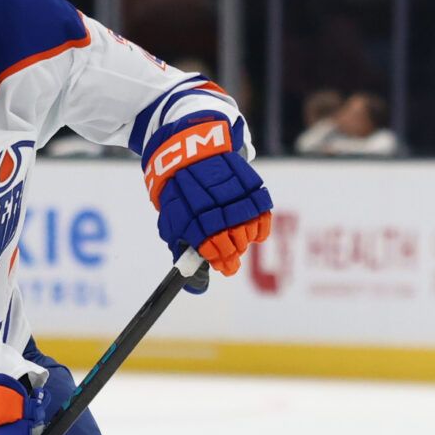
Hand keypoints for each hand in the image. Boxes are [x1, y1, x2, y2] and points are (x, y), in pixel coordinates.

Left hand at [141, 115, 272, 274]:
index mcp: (189, 214)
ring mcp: (232, 193)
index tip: (225, 268)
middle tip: (232, 261)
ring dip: (245, 240)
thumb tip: (194, 285)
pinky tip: (257, 234)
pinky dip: (262, 226)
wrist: (189, 148)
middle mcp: (213, 204)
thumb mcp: (173, 218)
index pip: (209, 246)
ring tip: (240, 242)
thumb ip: (183, 249)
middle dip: (233, 255)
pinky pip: (262, 211)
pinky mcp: (248, 182)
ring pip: (246, 227)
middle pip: (230, 239)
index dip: (220, 260)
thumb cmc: (180, 192)